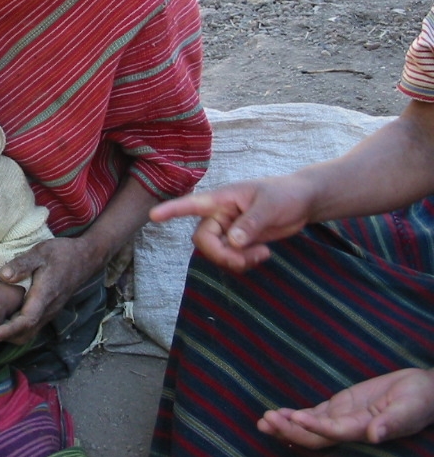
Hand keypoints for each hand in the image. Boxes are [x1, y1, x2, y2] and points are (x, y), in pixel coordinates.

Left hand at [0, 237, 94, 344]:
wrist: (84, 259)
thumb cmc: (61, 254)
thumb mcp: (40, 252)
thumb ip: (21, 264)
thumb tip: (2, 275)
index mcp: (44, 295)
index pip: (26, 320)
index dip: (8, 330)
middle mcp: (48, 309)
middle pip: (26, 333)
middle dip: (4, 337)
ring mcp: (50, 312)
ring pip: (29, 332)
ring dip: (10, 335)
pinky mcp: (49, 311)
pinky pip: (32, 327)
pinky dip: (17, 330)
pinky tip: (4, 321)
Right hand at [149, 176, 312, 271]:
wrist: (302, 202)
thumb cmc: (285, 194)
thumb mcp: (270, 205)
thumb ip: (251, 223)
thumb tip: (233, 242)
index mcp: (222, 199)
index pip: (191, 204)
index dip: (171, 210)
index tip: (153, 216)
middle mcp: (219, 215)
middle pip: (203, 240)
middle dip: (221, 254)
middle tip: (246, 259)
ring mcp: (228, 229)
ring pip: (216, 252)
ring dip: (236, 261)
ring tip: (261, 255)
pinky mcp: (239, 242)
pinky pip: (230, 258)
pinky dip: (244, 262)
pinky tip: (263, 254)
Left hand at [258, 368, 433, 447]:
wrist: (423, 391)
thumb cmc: (419, 400)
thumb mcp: (408, 409)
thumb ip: (392, 423)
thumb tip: (375, 436)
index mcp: (364, 430)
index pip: (334, 432)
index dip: (315, 427)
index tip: (295, 417)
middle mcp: (350, 429)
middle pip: (315, 436)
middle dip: (290, 430)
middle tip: (266, 419)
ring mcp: (343, 419)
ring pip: (310, 428)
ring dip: (287, 425)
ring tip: (263, 421)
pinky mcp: (340, 407)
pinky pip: (314, 415)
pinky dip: (296, 416)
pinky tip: (279, 414)